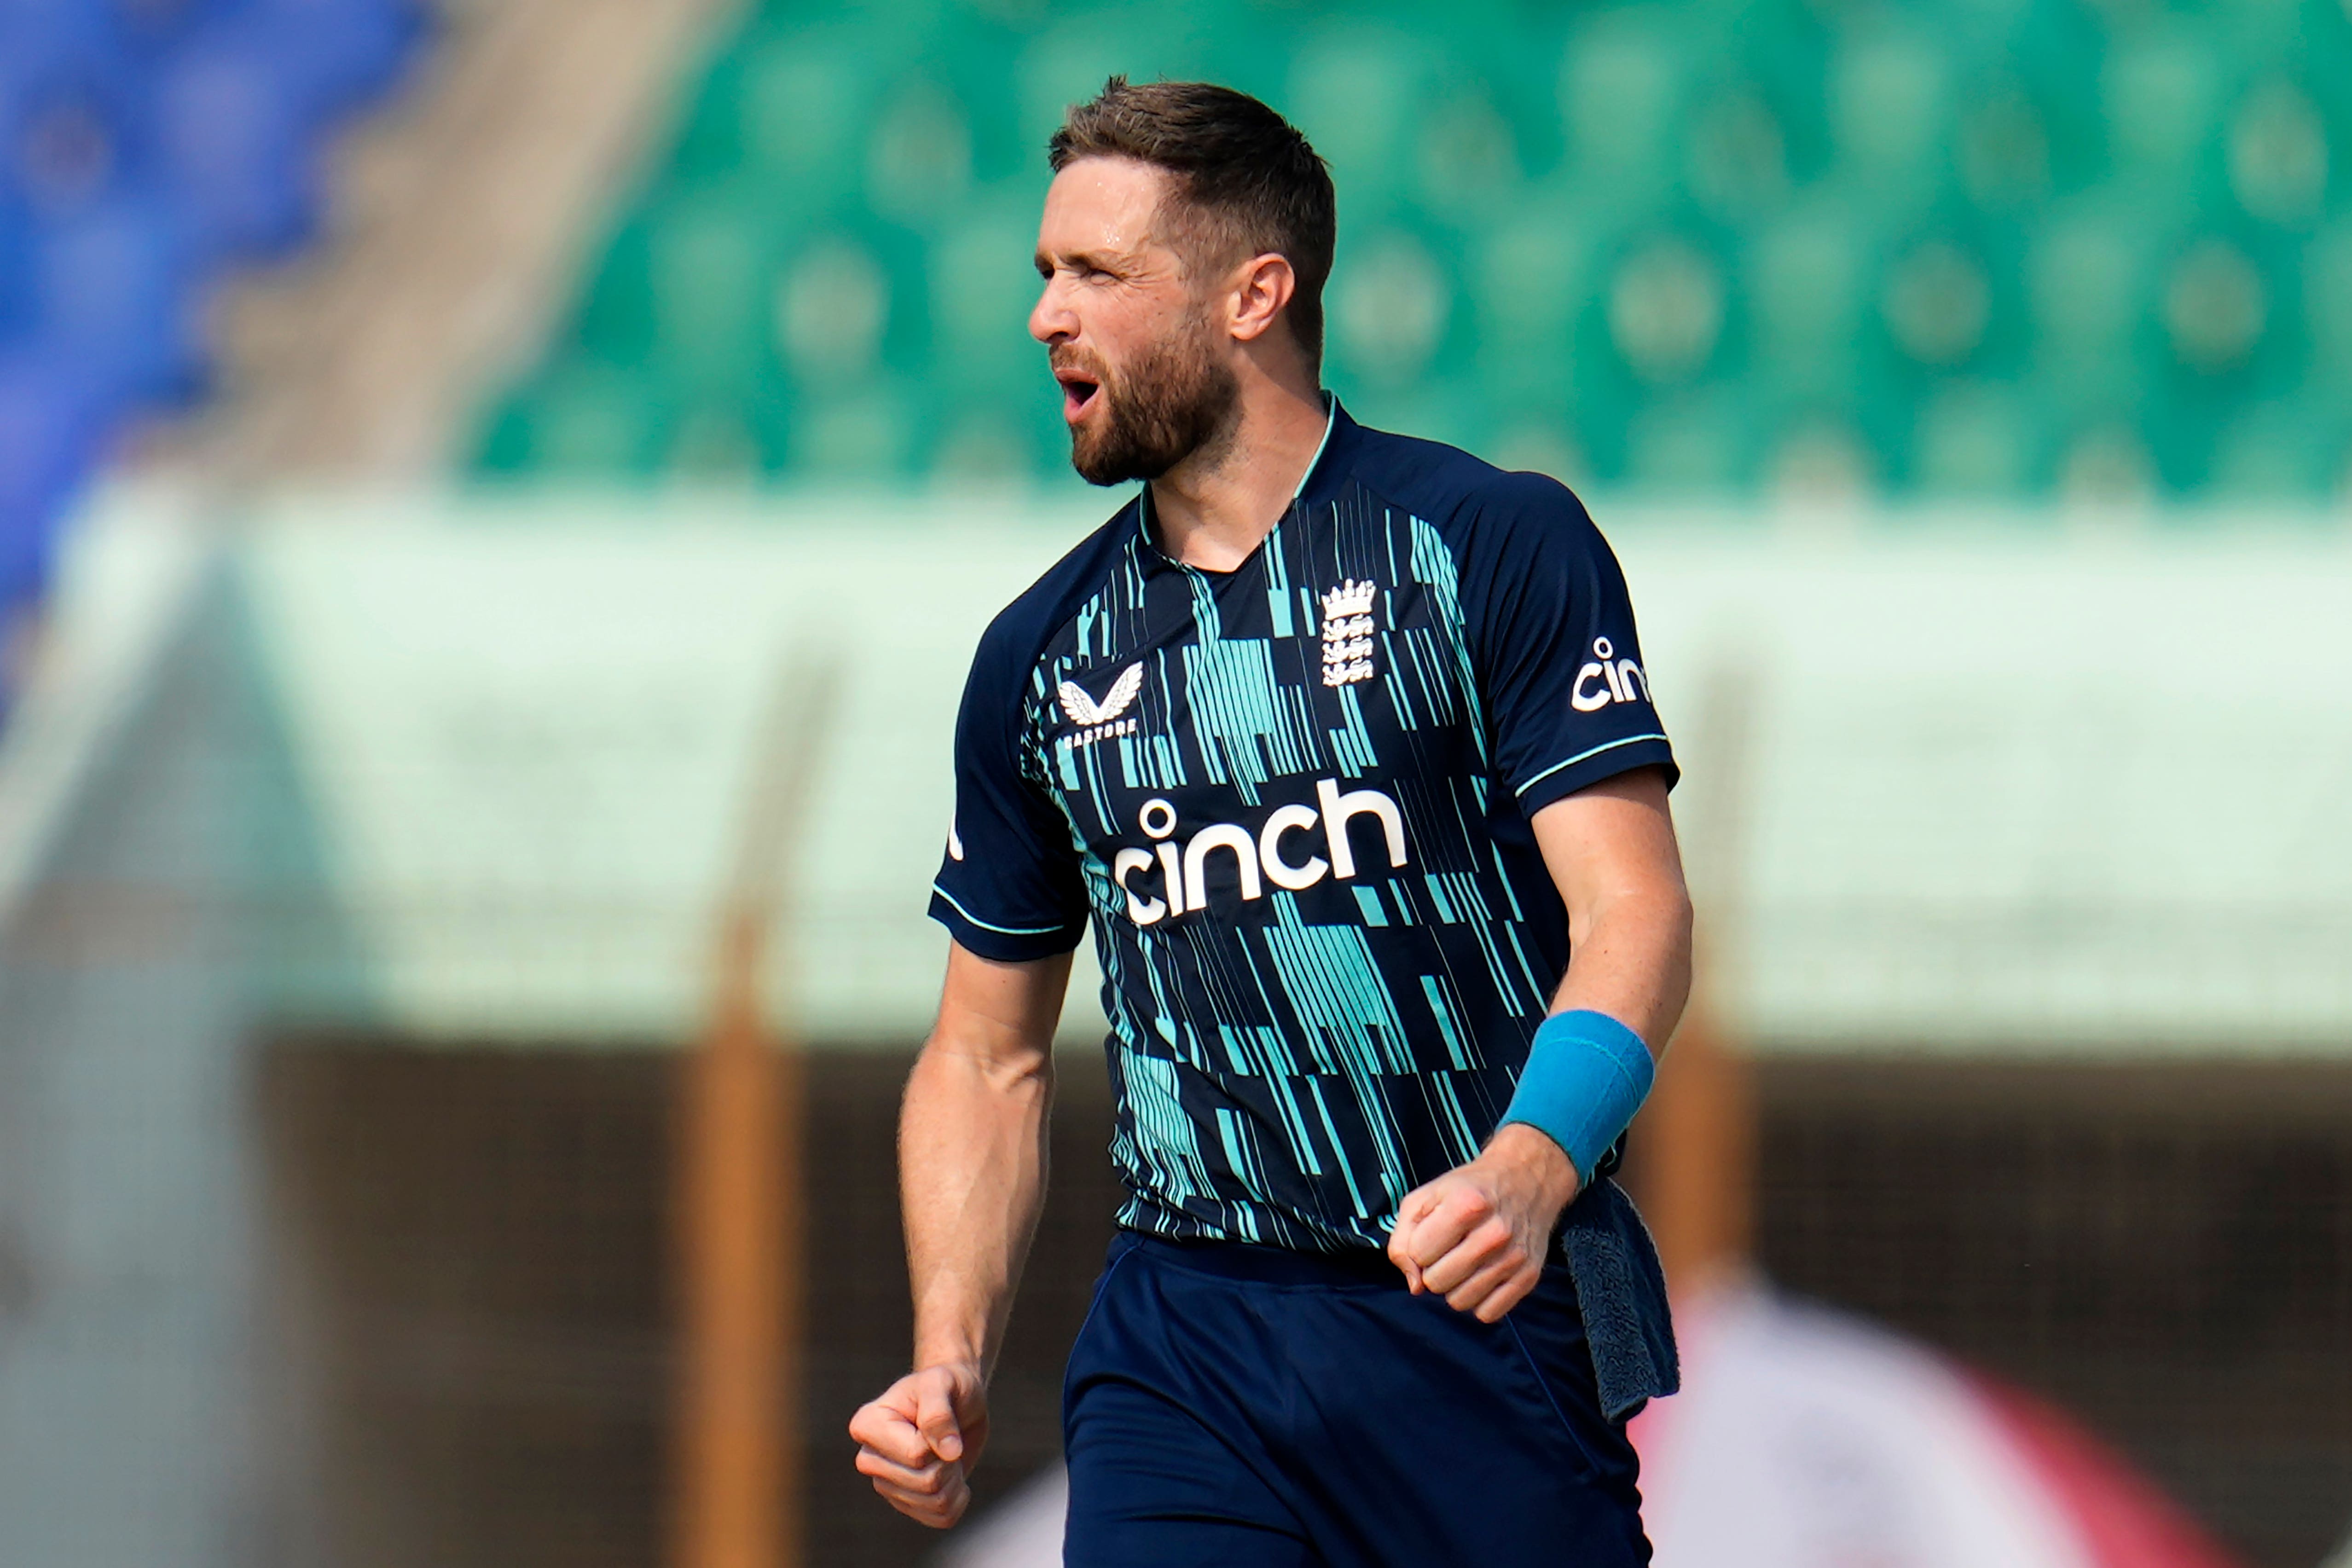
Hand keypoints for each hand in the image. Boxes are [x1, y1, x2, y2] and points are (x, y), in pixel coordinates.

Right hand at [849, 1361, 989, 1528]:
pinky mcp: (905, 1503)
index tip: (939, 1418)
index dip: (939, 1440)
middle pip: (925, 1482)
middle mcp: (869, 1459)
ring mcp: (885, 1484)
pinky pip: (940, 1519)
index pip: (915, 1455)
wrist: (956, 1401)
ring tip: (949, 1454)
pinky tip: (953, 1478)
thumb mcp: (942, 1383)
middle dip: (949, 1462)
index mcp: (867, 1425)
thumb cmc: (945, 1385)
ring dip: (955, 1480)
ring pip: (934, 1504)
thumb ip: (938, 1413)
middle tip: (948, 1438)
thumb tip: (948, 1452)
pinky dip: (957, 1500)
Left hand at [1387, 1124, 1581, 1322]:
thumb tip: (1414, 1286)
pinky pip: (1488, 1313)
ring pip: (1460, 1302)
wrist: (1526, 1178)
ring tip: (1465, 1261)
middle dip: (1434, 1269)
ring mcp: (1514, 1257)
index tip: (1433, 1233)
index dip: (1419, 1246)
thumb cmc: (1468, 1189)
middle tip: (1448, 1249)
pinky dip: (1479, 1301)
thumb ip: (1403, 1239)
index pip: (1419, 1254)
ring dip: (1455, 1286)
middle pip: (1437, 1283)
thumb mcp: (1425, 1198)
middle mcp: (1495, 1233)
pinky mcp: (1529, 1276)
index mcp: (1467, 1205)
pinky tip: (1481, 1276)